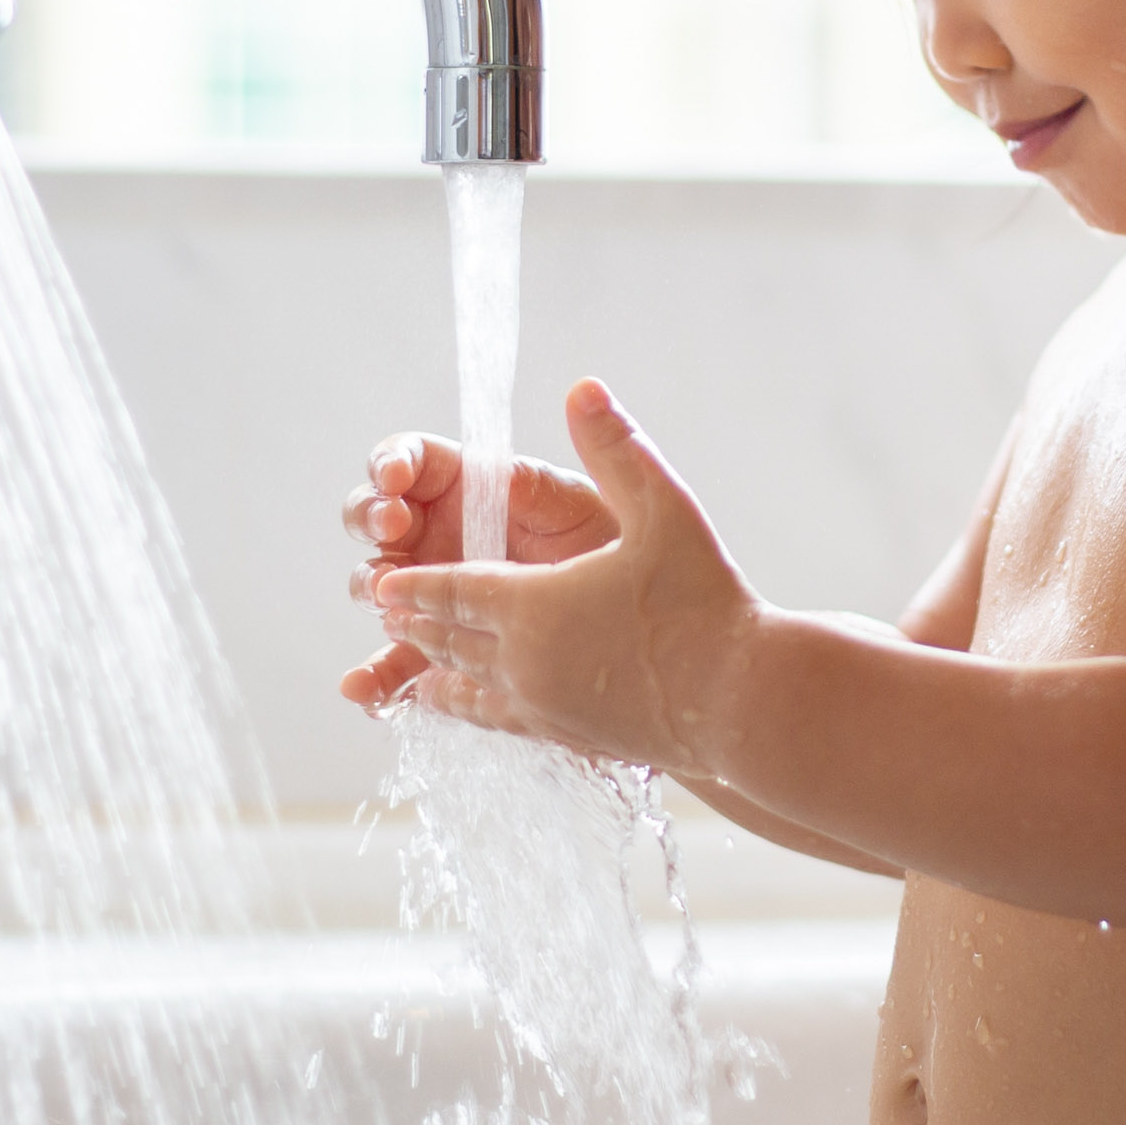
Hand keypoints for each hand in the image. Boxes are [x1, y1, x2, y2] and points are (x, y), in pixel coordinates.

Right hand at [334, 430, 617, 708]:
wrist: (634, 622)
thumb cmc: (602, 547)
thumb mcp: (570, 507)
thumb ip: (534, 479)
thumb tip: (560, 405)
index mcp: (462, 487)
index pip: (409, 464)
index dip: (392, 463)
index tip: (395, 477)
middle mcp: (436, 536)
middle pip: (376, 519)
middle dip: (372, 518)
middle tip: (392, 527)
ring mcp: (430, 593)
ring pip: (378, 589)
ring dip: (370, 594)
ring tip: (386, 608)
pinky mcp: (435, 648)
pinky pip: (396, 662)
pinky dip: (378, 678)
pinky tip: (368, 692)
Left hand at [365, 380, 761, 768]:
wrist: (743, 700)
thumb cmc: (708, 600)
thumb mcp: (664, 510)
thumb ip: (617, 448)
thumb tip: (581, 387)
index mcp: (532, 605)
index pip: (453, 591)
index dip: (415, 583)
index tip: (384, 580)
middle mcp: (523, 661)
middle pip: (450, 638)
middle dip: (414, 620)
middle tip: (382, 607)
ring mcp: (543, 706)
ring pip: (467, 685)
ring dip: (436, 666)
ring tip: (412, 661)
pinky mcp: (568, 737)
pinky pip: (497, 721)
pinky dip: (468, 710)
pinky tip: (465, 708)